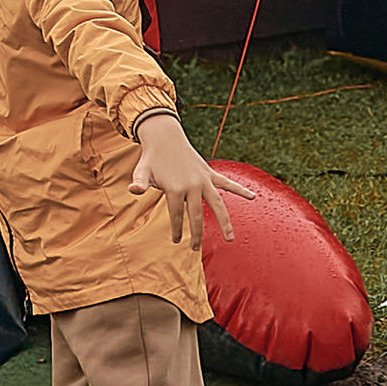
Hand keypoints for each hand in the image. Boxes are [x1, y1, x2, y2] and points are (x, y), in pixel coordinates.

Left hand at [130, 110, 251, 252]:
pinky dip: (240, 190)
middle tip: (195, 248)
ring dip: (224, 222)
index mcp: (175, 188)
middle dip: (196, 233)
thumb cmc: (152, 158)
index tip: (176, 240)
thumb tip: (133, 190)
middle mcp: (192, 185)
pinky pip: (227, 183)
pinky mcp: (210, 173)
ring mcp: (203, 180)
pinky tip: (252, 196)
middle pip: (197, 215)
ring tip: (230, 238)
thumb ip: (139, 182)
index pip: (176, 215)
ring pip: (217, 204)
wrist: (165, 137)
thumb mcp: (142, 171)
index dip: (176, 229)